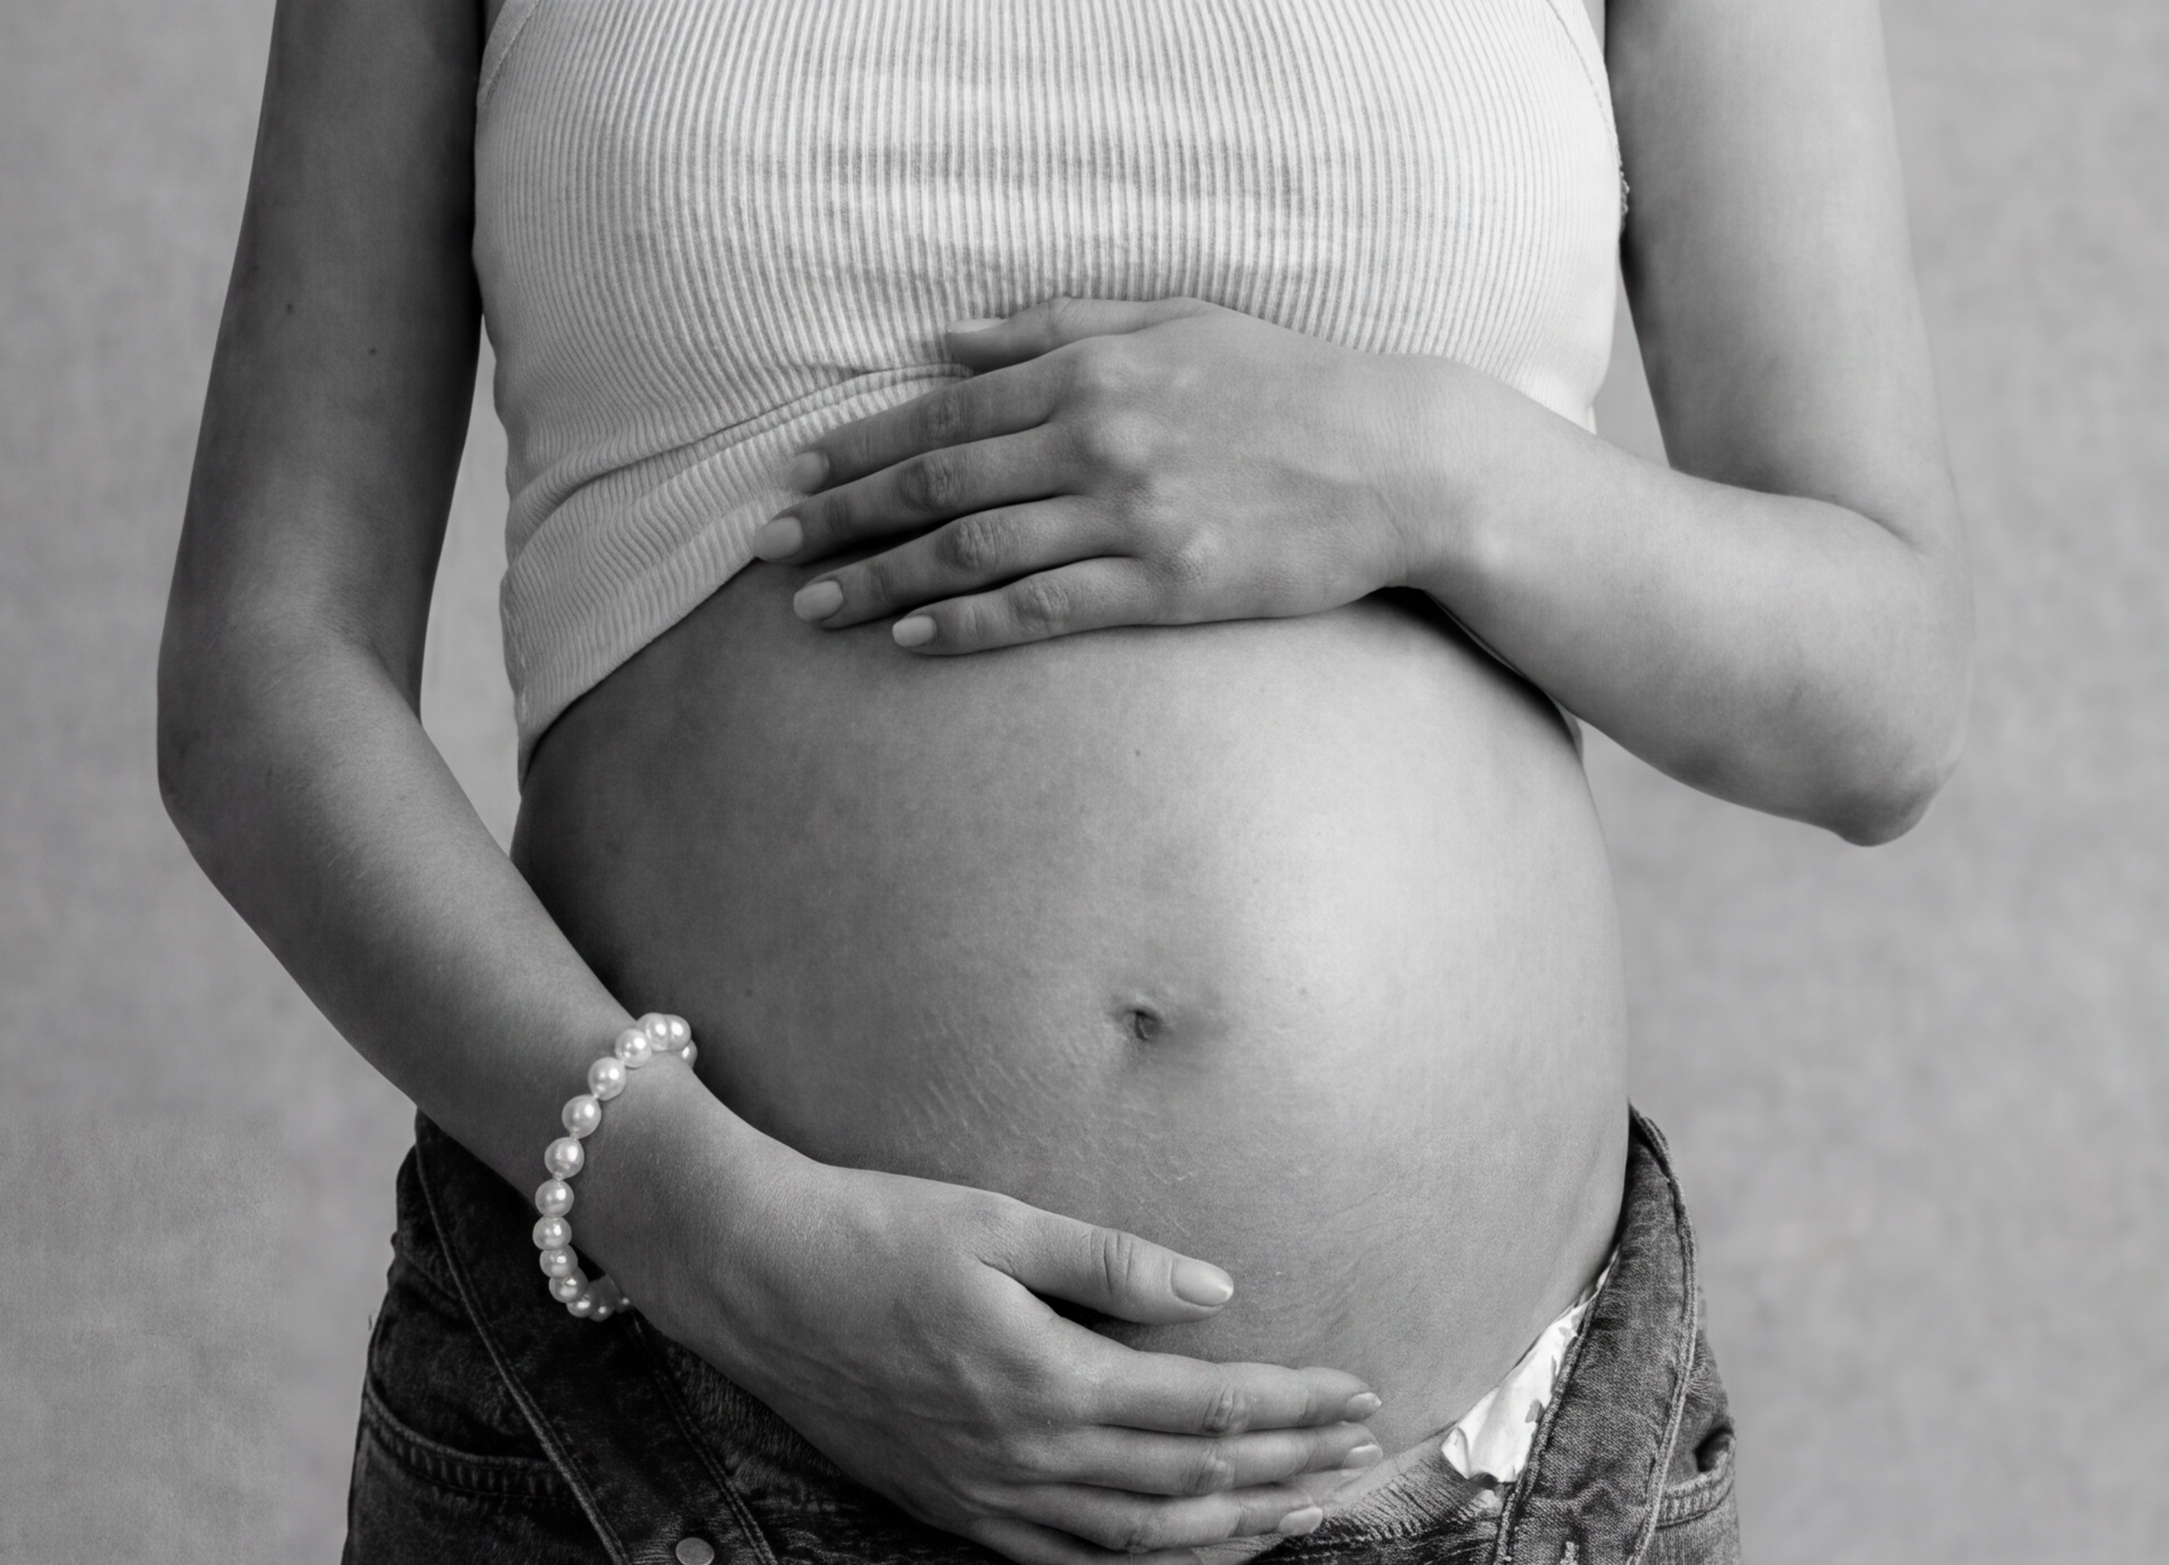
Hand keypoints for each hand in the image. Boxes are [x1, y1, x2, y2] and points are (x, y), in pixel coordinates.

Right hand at [572, 1083, 1385, 1564]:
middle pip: (1191, 1484)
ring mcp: (986, 1495)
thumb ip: (1111, 1264)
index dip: (1294, 1406)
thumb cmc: (872, 1228)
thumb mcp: (995, 1220)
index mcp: (1047, 1377)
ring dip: (1233, 1531)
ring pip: (1140, 1540)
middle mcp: (1025, 1454)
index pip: (1206, 1408)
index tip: (1360, 1396)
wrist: (750, 1277)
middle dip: (1289, 1471)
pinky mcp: (952, 1511)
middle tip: (1362, 1458)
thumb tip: (1218, 1292)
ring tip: (1304, 1514)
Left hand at [749, 298, 1465, 654]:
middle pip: (938, 480)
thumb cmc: (1289, 385)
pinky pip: (1043, 609)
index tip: (797, 471)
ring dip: (882, 580)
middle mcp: (1097, 438)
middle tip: (769, 546)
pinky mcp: (1165, 585)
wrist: (1400, 459)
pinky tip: (911, 641)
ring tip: (813, 607)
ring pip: (972, 550)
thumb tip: (950, 337)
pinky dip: (968, 625)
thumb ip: (1058, 326)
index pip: (946, 409)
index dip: (861, 444)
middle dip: (842, 515)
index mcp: (1092, 370)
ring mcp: (1129, 516)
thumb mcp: (1176, 320)